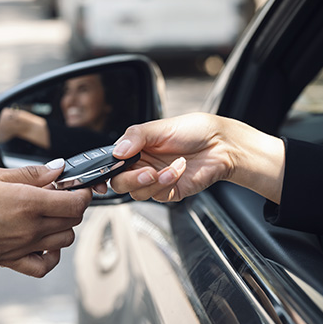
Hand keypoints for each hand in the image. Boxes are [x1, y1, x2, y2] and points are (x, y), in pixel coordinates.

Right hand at [0, 160, 91, 276]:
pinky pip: (44, 266)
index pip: (76, 202)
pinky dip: (51, 256)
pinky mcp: (13, 261)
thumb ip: (31, 173)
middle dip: (73, 205)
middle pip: (74, 220)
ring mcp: (24, 247)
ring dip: (64, 227)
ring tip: (49, 216)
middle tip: (59, 195)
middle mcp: (31, 227)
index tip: (76, 186)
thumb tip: (56, 169)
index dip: (82, 192)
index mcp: (29, 203)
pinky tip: (43, 244)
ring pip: (65, 240)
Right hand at [110, 113, 284, 203]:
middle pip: (119, 183)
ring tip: (170, 168)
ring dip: (153, 182)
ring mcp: (154, 179)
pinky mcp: (169, 191)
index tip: (102, 177)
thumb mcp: (160, 127)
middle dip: (130, 179)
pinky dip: (168, 184)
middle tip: (147, 171)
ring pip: (136, 193)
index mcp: (134, 148)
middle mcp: (141, 165)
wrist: (221, 145)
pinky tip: (179, 170)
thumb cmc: (193, 131)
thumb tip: (117, 152)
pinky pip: (157, 196)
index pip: (110, 163)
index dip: (102, 172)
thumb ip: (135, 137)